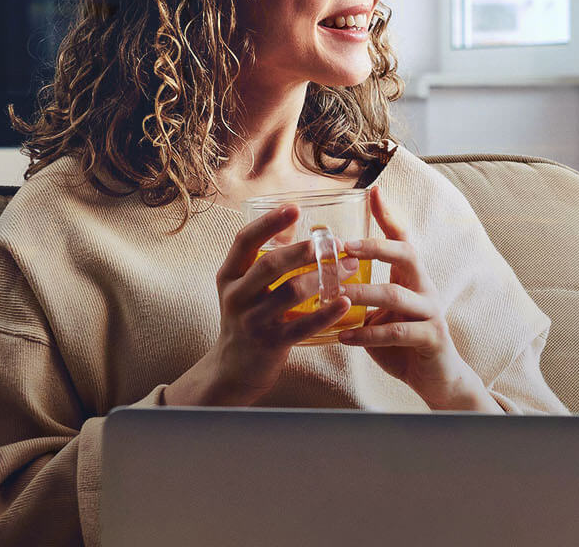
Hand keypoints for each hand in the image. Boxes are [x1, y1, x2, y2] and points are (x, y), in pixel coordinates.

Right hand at [164, 204, 350, 406]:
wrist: (234, 369)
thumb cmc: (247, 319)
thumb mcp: (244, 287)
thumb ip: (263, 259)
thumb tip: (290, 225)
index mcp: (229, 275)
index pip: (244, 240)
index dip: (268, 222)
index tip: (294, 208)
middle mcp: (236, 296)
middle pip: (270, 265)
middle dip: (304, 250)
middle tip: (334, 242)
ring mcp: (252, 321)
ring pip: (290, 292)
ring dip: (323, 277)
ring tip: (349, 267)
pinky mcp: (271, 343)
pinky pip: (302, 325)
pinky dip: (326, 313)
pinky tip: (344, 301)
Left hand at [337, 187, 499, 411]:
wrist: (436, 379)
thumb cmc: (400, 342)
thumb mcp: (378, 313)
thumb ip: (358, 295)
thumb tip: (317, 279)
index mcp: (411, 277)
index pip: (402, 238)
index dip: (389, 215)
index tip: (372, 192)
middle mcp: (424, 288)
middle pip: (406, 254)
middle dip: (374, 246)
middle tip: (344, 246)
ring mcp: (431, 312)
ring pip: (396, 294)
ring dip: (361, 293)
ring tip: (332, 295)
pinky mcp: (432, 339)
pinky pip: (397, 332)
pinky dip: (368, 334)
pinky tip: (344, 336)